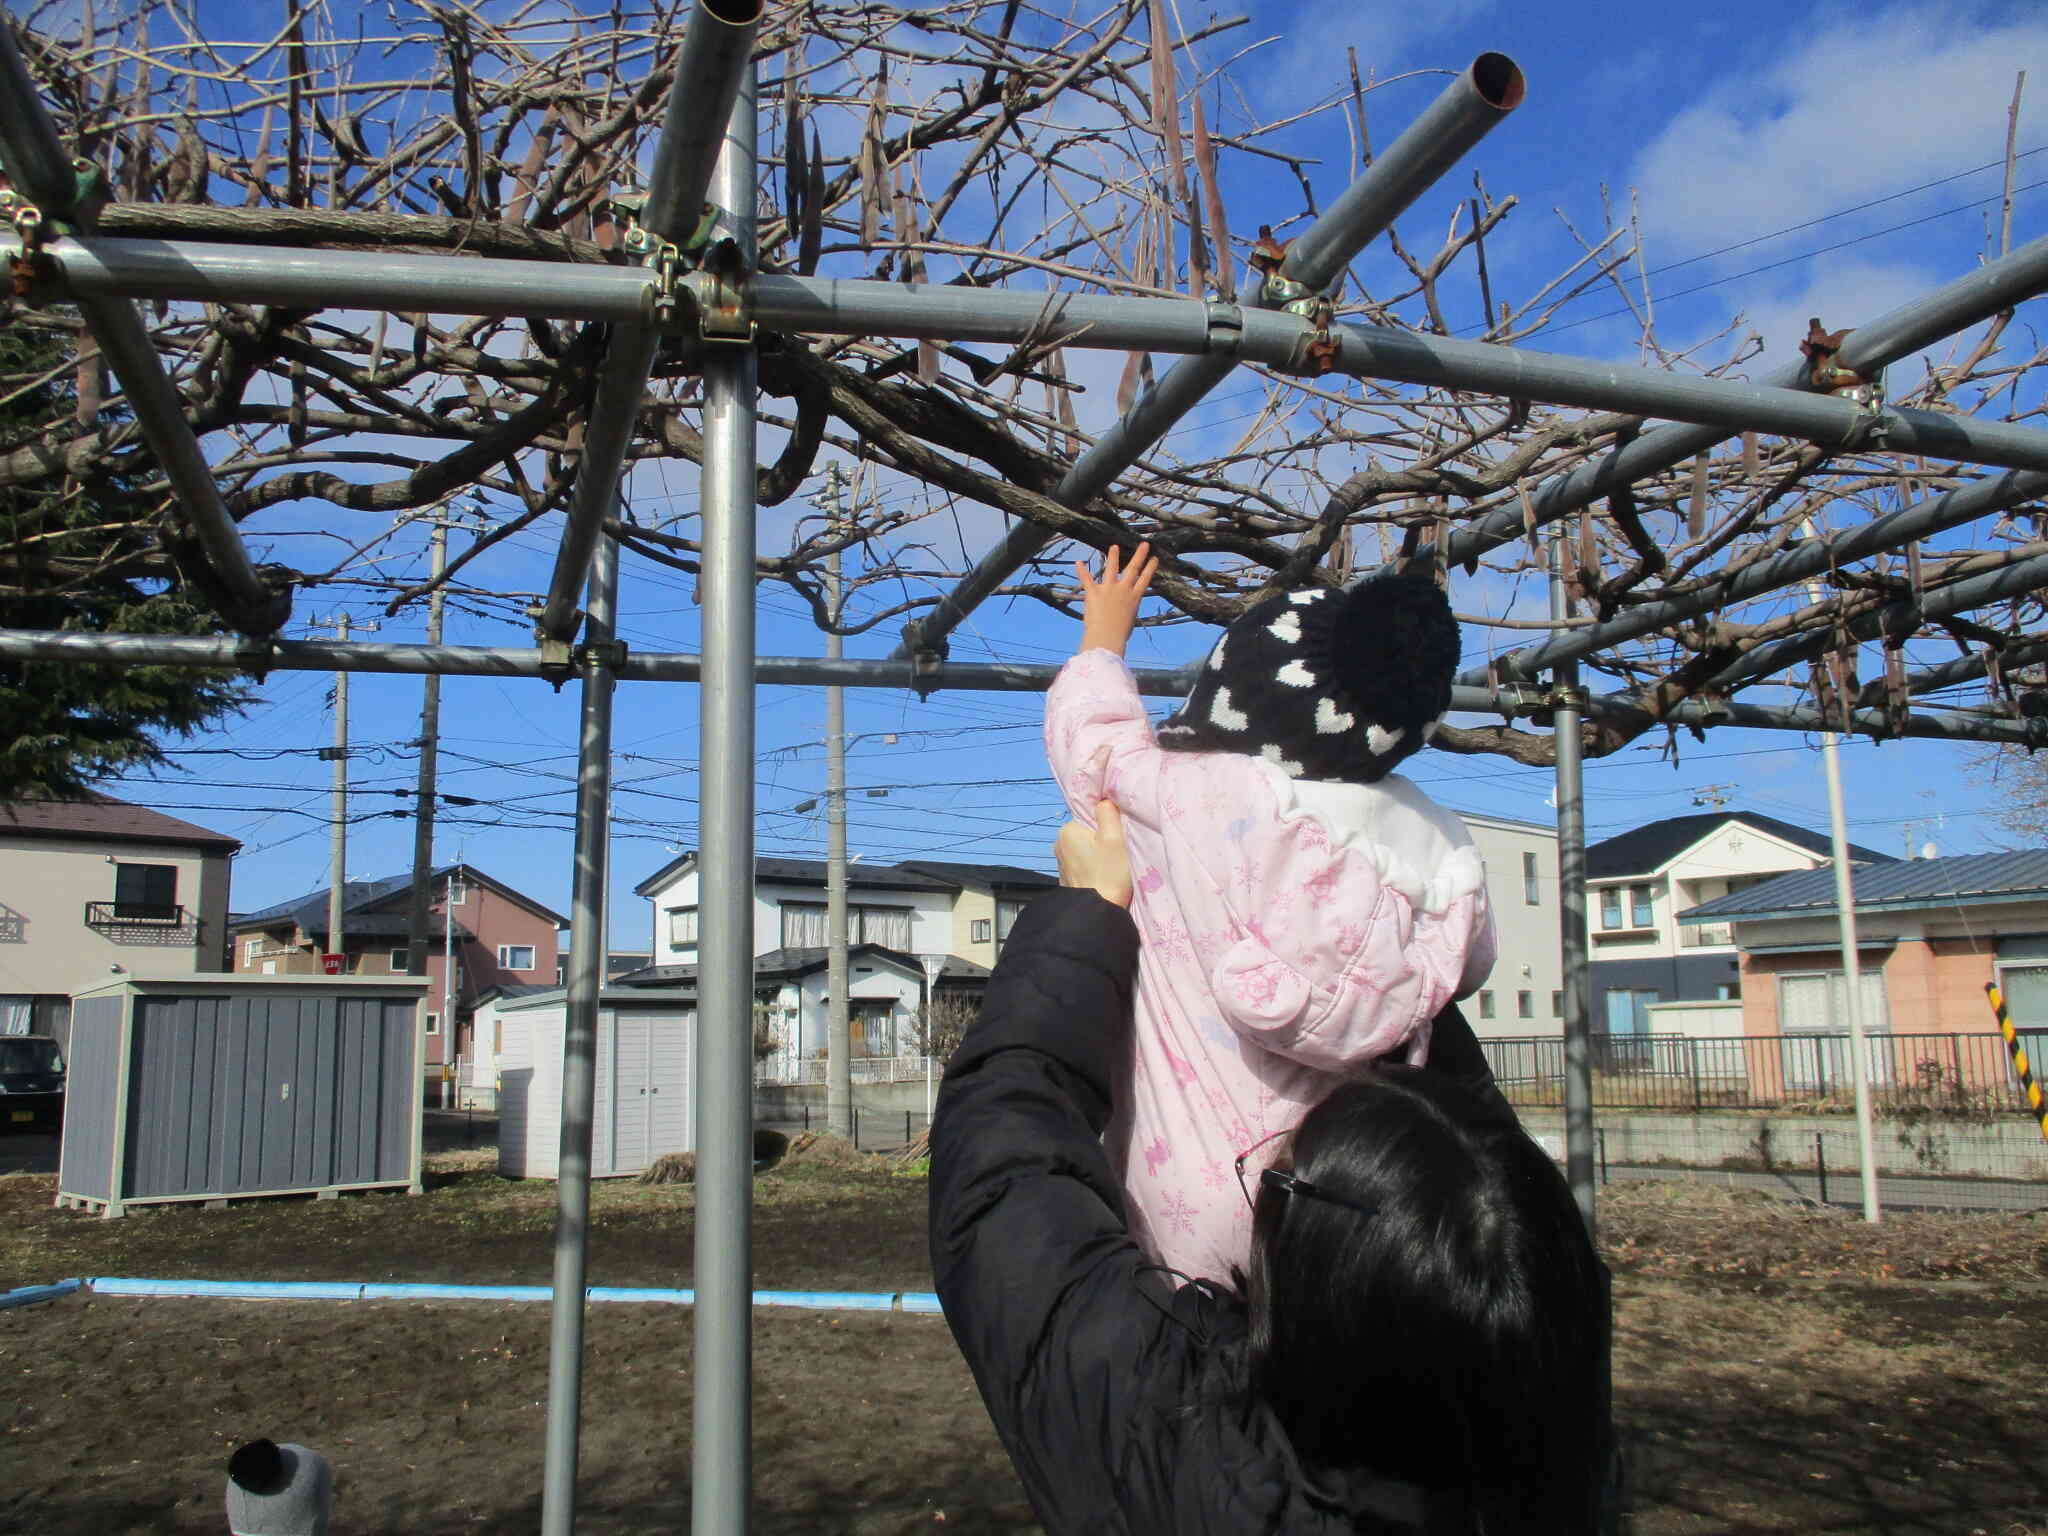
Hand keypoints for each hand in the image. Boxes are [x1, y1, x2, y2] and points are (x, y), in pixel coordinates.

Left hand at [1056, 801, 1132, 908]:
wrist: (1097, 913)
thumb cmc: (1108, 874)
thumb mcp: (1114, 838)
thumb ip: (1108, 813)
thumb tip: (1104, 800)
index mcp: (1068, 830)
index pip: (1090, 817)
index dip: (1107, 826)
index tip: (1118, 840)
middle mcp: (1059, 843)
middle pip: (1088, 833)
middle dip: (1102, 841)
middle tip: (1117, 855)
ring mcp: (1060, 862)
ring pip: (1085, 849)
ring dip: (1098, 855)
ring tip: (1111, 869)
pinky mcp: (1066, 878)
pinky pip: (1082, 864)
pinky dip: (1093, 868)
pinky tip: (1102, 877)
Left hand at [1074, 541, 1156, 656]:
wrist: (1107, 637)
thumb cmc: (1119, 635)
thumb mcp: (1129, 621)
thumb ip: (1127, 611)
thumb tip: (1124, 611)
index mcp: (1134, 598)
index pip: (1145, 579)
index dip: (1150, 568)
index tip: (1154, 559)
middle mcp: (1123, 590)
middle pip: (1133, 569)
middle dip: (1139, 555)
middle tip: (1144, 545)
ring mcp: (1108, 589)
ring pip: (1111, 568)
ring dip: (1113, 556)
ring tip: (1114, 547)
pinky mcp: (1094, 592)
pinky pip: (1087, 579)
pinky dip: (1081, 571)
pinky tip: (1079, 562)